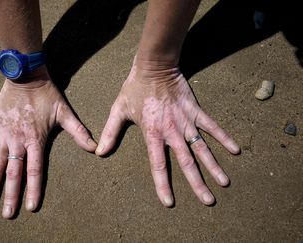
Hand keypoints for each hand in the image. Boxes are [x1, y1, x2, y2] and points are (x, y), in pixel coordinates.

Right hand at [0, 68, 96, 217]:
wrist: (26, 75)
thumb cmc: (47, 95)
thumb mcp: (65, 113)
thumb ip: (79, 132)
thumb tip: (96, 148)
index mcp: (36, 140)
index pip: (35, 170)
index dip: (33, 189)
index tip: (31, 206)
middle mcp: (18, 141)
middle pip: (14, 173)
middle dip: (11, 194)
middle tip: (8, 214)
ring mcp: (5, 134)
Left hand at [95, 59, 239, 205]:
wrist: (154, 66)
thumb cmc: (134, 88)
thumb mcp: (118, 110)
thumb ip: (111, 132)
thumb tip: (99, 153)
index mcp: (153, 134)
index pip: (158, 165)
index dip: (163, 184)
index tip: (169, 202)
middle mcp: (172, 131)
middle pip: (187, 163)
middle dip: (198, 184)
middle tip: (208, 201)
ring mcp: (186, 121)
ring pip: (202, 148)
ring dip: (214, 166)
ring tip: (225, 183)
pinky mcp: (195, 111)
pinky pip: (212, 126)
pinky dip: (224, 138)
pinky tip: (235, 150)